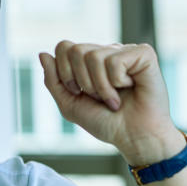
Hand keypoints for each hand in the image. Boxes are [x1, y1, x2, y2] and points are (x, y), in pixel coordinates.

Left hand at [39, 42, 184, 164]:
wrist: (135, 138)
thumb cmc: (108, 123)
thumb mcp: (71, 105)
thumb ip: (54, 81)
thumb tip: (42, 54)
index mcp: (92, 61)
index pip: (64, 48)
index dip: (66, 73)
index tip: (80, 93)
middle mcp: (109, 51)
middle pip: (75, 50)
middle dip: (83, 82)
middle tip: (100, 98)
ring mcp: (126, 51)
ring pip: (93, 57)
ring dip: (101, 87)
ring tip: (114, 99)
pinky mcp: (144, 54)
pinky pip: (115, 60)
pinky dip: (117, 82)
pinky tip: (130, 89)